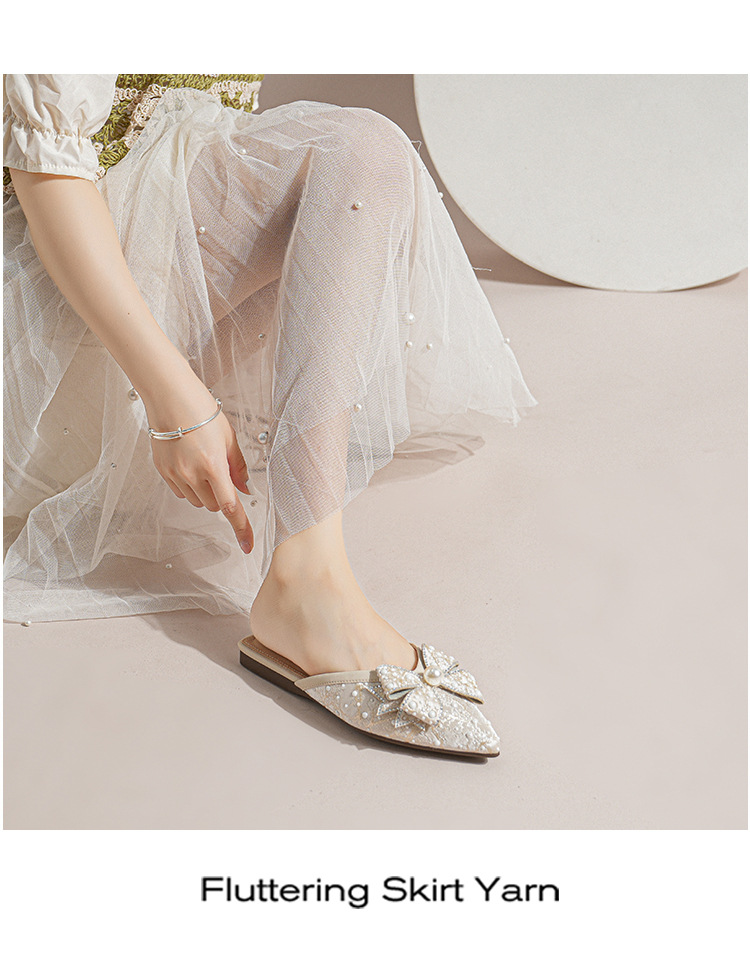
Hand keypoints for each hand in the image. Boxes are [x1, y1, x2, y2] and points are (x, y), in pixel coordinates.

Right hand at [145, 378, 254, 554]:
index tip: (248, 545)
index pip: (231, 506)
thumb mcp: (229, 437)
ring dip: (205, 492)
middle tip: (222, 475)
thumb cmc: (201, 410)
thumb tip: (245, 488)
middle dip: (222, 497)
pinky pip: (180, 491)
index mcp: (214, 465)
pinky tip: (189, 464)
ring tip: (204, 463)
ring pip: (197, 501)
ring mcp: (174, 473)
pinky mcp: (162, 470)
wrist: (169, 396)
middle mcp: (192, 473)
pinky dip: (189, 486)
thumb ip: (238, 466)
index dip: (241, 528)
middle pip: (214, 506)